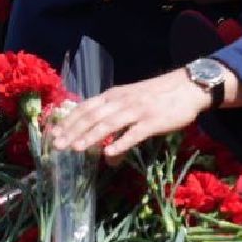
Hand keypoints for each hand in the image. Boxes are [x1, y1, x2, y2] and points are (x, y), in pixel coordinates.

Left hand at [49, 68, 233, 156]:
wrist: (187, 87)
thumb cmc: (157, 97)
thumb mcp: (133, 105)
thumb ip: (118, 126)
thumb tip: (106, 154)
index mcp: (114, 95)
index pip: (85, 107)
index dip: (69, 121)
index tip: (54, 134)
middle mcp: (121, 101)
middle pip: (92, 116)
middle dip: (73, 131)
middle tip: (58, 145)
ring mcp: (137, 110)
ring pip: (108, 124)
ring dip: (90, 136)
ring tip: (76, 149)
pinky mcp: (153, 121)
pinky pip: (134, 133)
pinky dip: (121, 142)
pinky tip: (109, 153)